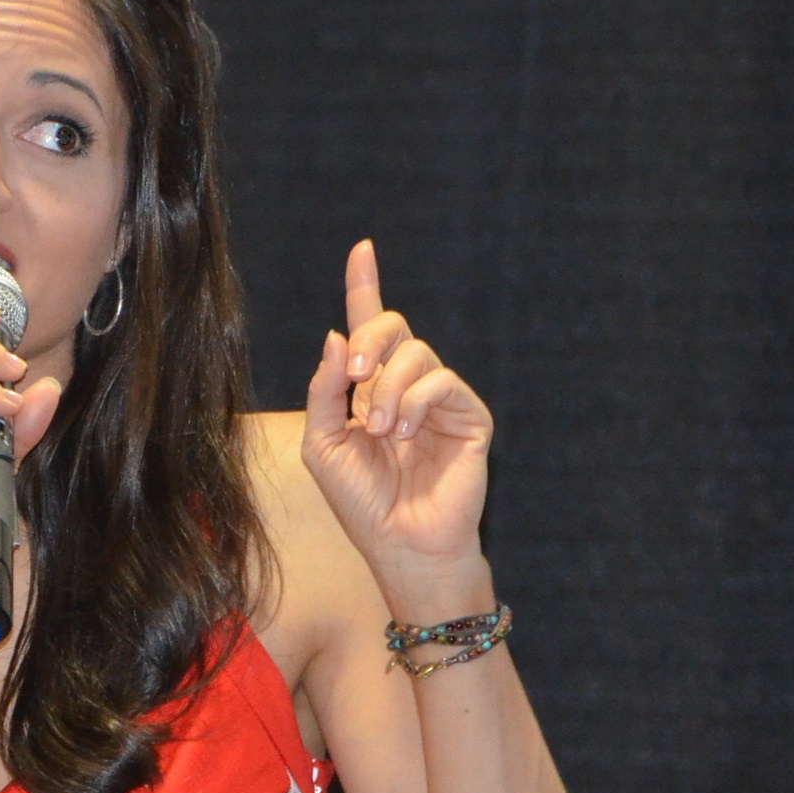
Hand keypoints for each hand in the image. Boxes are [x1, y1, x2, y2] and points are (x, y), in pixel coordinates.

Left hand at [301, 240, 492, 579]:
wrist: (400, 545)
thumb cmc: (361, 502)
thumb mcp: (323, 444)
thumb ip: (325, 390)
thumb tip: (335, 334)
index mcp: (369, 389)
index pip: (368, 327)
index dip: (365, 286)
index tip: (362, 248)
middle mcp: (406, 386)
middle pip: (392, 327)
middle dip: (369, 338)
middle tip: (355, 372)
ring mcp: (440, 400)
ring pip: (416, 352)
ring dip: (388, 388)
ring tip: (381, 432)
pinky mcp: (470, 415)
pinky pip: (442, 379)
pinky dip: (415, 402)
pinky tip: (404, 434)